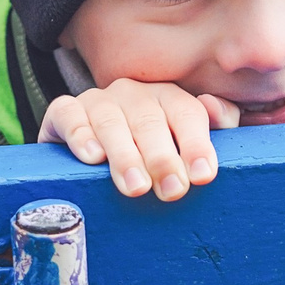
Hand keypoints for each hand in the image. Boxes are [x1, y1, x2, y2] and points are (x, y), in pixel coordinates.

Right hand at [41, 78, 233, 200]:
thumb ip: (214, 125)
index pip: (187, 114)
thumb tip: (220, 112)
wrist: (84, 146)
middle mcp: (134, 93)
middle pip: (151, 122)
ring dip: (125, 156)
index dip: (197, 145)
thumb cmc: (146, 149)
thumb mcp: (182, 139)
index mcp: (168, 97)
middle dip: (163, 159)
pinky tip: (92, 157)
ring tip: (136, 187)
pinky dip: (81, 135)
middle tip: (172, 191)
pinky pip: (69, 116)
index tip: (203, 176)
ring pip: (112, 123)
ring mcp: (98, 100)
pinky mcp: (64, 111)